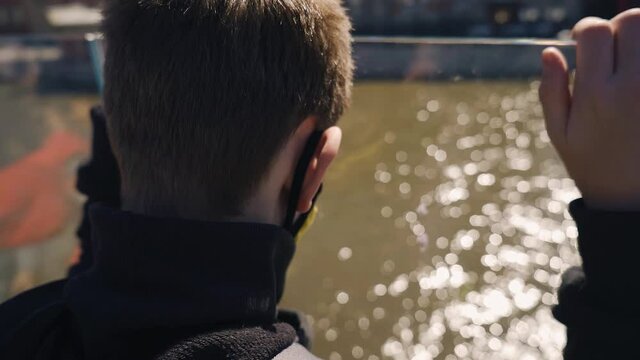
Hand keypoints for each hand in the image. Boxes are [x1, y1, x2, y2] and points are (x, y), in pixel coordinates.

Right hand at [540, 9, 639, 209]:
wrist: (635, 201)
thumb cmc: (594, 166)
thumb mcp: (561, 134)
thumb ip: (552, 91)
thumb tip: (550, 51)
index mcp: (597, 95)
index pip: (595, 32)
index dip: (585, 30)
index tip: (582, 42)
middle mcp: (634, 86)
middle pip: (633, 20)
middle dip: (618, 27)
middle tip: (611, 48)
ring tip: (629, 59)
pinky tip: (638, 77)